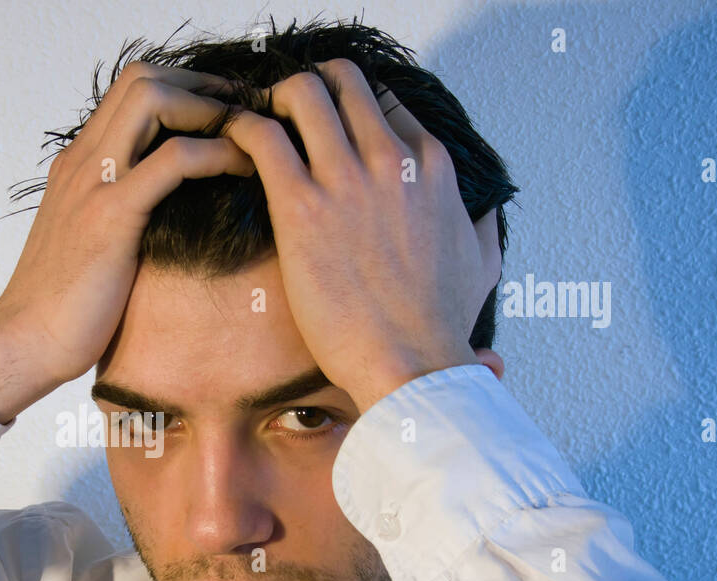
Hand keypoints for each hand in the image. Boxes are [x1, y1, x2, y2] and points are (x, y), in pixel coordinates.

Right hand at [0, 61, 253, 423]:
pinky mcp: (110, 216)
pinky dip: (215, 152)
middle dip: (204, 85)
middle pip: (143, 78)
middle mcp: (83, 161)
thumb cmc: (64, 307)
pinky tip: (242, 169)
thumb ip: (122, 214)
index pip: (131, 90)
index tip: (227, 113)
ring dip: (210, 108)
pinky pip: (172, 160)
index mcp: (79, 164)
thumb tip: (169, 214)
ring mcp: (94, 184)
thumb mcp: (93, 244)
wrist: (25, 342)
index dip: (186, 87)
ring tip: (248, 136)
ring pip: (153, 98)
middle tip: (247, 115)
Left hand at [221, 60, 501, 412]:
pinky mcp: (302, 206)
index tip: (328, 129)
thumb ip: (482, 225)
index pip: (386, 104)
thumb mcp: (483, 264)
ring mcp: (345, 179)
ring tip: (256, 128)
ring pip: (302, 92)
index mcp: (429, 168)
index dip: (351, 109)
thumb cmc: (439, 325)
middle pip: (344, 82)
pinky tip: (233, 149)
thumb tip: (482, 213)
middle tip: (285, 118)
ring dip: (273, 101)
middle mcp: (389, 160)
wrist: (412, 363)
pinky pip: (260, 136)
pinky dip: (240, 130)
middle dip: (310, 90)